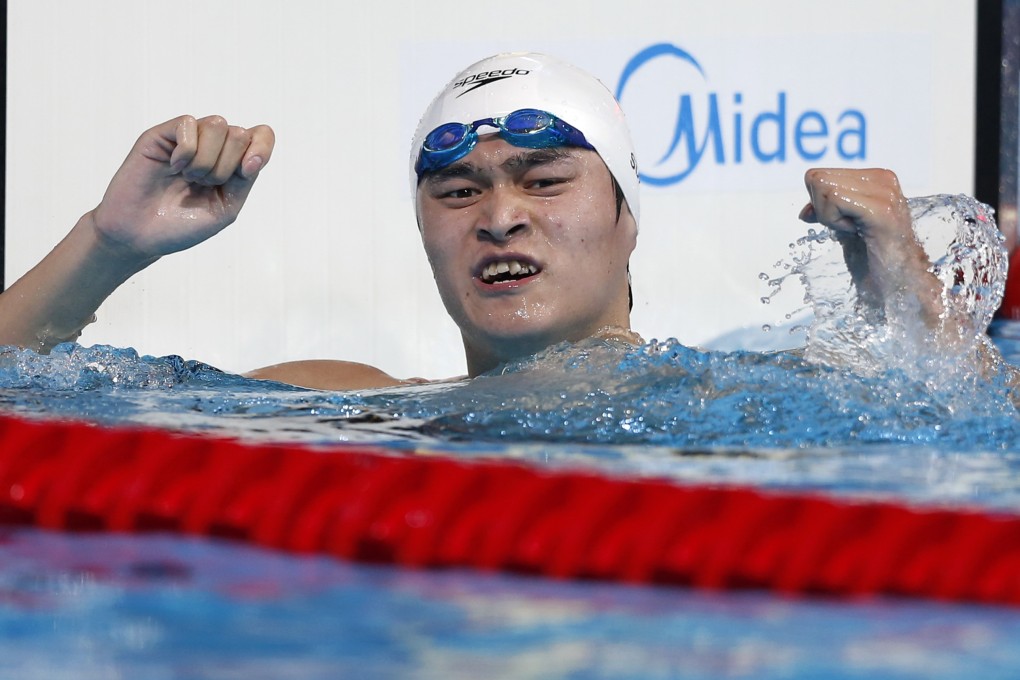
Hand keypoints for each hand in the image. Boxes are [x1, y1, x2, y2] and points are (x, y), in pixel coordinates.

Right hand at [91, 115, 274, 261]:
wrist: (140, 235)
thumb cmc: (181, 225)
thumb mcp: (225, 208)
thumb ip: (244, 180)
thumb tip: (252, 156)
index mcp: (233, 163)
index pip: (262, 134)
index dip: (262, 147)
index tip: (247, 170)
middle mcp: (213, 146)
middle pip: (240, 133)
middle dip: (226, 167)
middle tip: (202, 185)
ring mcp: (188, 138)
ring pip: (217, 124)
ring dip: (206, 161)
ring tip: (188, 177)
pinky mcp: (162, 134)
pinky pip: (188, 124)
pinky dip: (186, 152)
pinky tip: (173, 166)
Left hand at [799, 168, 935, 318]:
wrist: (899, 285)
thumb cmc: (875, 261)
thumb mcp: (844, 230)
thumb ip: (827, 214)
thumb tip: (806, 211)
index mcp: (875, 179)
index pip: (820, 175)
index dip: (819, 205)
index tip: (844, 224)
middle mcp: (882, 179)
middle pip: (818, 179)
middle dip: (822, 209)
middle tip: (849, 229)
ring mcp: (884, 192)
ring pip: (824, 188)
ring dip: (829, 218)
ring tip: (856, 232)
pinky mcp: (881, 209)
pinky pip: (834, 199)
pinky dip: (834, 221)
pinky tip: (856, 233)